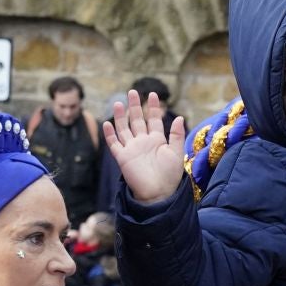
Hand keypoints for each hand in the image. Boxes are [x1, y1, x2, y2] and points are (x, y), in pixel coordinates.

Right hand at [104, 89, 186, 204]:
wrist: (158, 193)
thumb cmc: (170, 175)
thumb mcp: (177, 153)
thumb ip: (177, 135)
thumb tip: (178, 117)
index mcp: (157, 140)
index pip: (154, 120)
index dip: (153, 107)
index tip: (152, 94)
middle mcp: (143, 142)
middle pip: (137, 120)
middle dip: (135, 106)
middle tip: (133, 92)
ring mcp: (132, 149)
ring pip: (124, 129)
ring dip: (121, 116)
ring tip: (119, 103)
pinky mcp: (122, 157)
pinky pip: (114, 144)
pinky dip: (110, 134)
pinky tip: (107, 123)